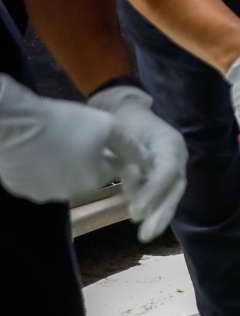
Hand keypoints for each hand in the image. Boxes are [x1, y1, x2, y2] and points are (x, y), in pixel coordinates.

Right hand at [0, 75, 146, 205]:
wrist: (16, 123)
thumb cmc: (66, 122)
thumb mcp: (108, 126)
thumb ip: (130, 146)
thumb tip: (147, 160)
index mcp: (95, 178)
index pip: (114, 169)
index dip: (112, 152)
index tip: (101, 138)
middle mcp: (72, 192)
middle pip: (88, 176)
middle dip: (88, 160)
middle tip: (77, 137)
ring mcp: (44, 194)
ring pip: (62, 180)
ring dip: (65, 166)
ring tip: (57, 142)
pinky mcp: (23, 189)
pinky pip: (38, 181)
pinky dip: (41, 169)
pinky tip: (38, 150)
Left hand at [89, 85, 186, 241]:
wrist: (128, 110)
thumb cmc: (124, 119)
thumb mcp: (122, 132)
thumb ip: (127, 156)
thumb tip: (130, 179)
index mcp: (170, 143)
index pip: (166, 172)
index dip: (153, 193)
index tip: (135, 213)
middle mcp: (177, 156)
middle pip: (174, 188)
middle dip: (161, 212)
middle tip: (145, 234)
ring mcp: (174, 166)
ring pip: (172, 195)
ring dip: (160, 216)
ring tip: (146, 236)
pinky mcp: (165, 175)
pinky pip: (164, 195)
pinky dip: (156, 210)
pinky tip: (146, 226)